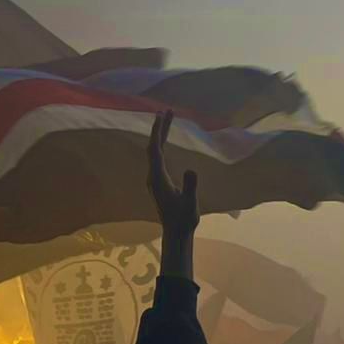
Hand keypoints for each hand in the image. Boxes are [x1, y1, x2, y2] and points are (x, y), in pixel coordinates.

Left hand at [148, 110, 198, 237]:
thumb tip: (191, 170)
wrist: (176, 232)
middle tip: (166, 110)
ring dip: (160, 135)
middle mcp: (152, 176)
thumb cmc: (184, 218)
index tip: (163, 115)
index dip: (159, 131)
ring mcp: (154, 179)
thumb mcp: (190, 202)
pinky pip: (158, 157)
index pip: (155, 149)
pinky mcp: (158, 182)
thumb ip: (190, 186)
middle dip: (159, 128)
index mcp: (157, 178)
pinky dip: (162, 145)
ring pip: (155, 152)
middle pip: (153, 147)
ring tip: (168, 120)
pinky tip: (167, 141)